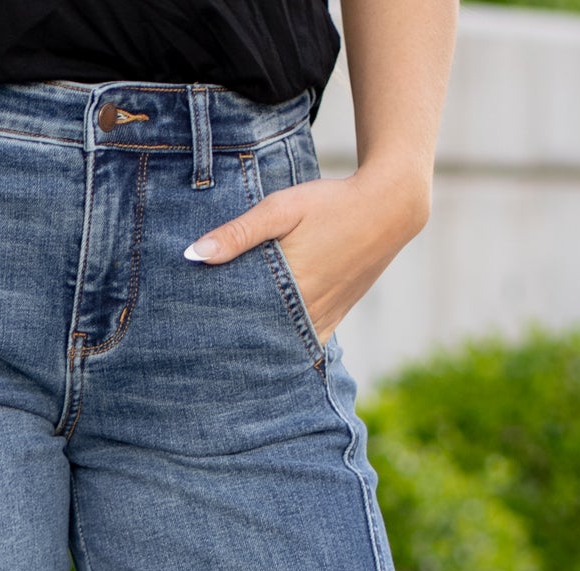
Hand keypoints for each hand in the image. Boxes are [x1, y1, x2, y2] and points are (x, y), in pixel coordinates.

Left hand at [183, 166, 430, 346]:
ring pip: (282, 348)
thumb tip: (193, 255)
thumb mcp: (281, 209)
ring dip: (258, 351)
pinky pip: (305, 344)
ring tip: (225, 358)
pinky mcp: (335, 317)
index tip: (190, 342)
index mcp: (291, 289)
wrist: (389, 207)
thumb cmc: (331, 203)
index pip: (242, 325)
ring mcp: (325, 319)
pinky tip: (264, 351)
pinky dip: (284, 348)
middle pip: (259, 342)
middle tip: (199, 357)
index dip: (216, 336)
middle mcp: (309, 312)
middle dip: (232, 349)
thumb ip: (238, 233)